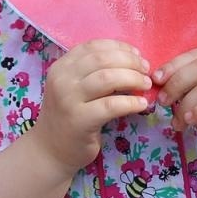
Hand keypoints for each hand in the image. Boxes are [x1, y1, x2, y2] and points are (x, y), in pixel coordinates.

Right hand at [31, 40, 150, 172]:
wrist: (50, 150)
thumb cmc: (68, 116)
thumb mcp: (74, 88)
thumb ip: (93, 73)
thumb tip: (133, 60)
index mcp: (62, 66)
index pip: (93, 46)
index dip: (119, 47)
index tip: (137, 55)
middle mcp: (62, 79)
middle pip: (103, 59)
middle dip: (130, 62)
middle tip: (146, 71)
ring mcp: (68, 100)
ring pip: (108, 78)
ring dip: (133, 79)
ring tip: (146, 85)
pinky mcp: (79, 120)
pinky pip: (111, 106)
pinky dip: (130, 102)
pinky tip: (141, 104)